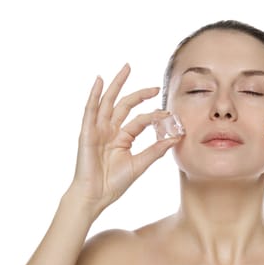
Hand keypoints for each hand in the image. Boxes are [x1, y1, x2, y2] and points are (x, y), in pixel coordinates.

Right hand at [68, 64, 179, 212]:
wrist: (96, 196)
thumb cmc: (114, 183)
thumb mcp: (140, 164)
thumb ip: (156, 150)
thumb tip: (176, 138)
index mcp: (122, 138)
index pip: (140, 120)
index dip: (154, 116)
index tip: (169, 114)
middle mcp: (110, 130)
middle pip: (124, 105)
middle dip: (139, 93)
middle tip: (155, 86)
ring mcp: (98, 130)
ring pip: (108, 102)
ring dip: (116, 84)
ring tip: (126, 69)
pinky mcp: (87, 133)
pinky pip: (90, 111)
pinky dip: (94, 95)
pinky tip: (100, 81)